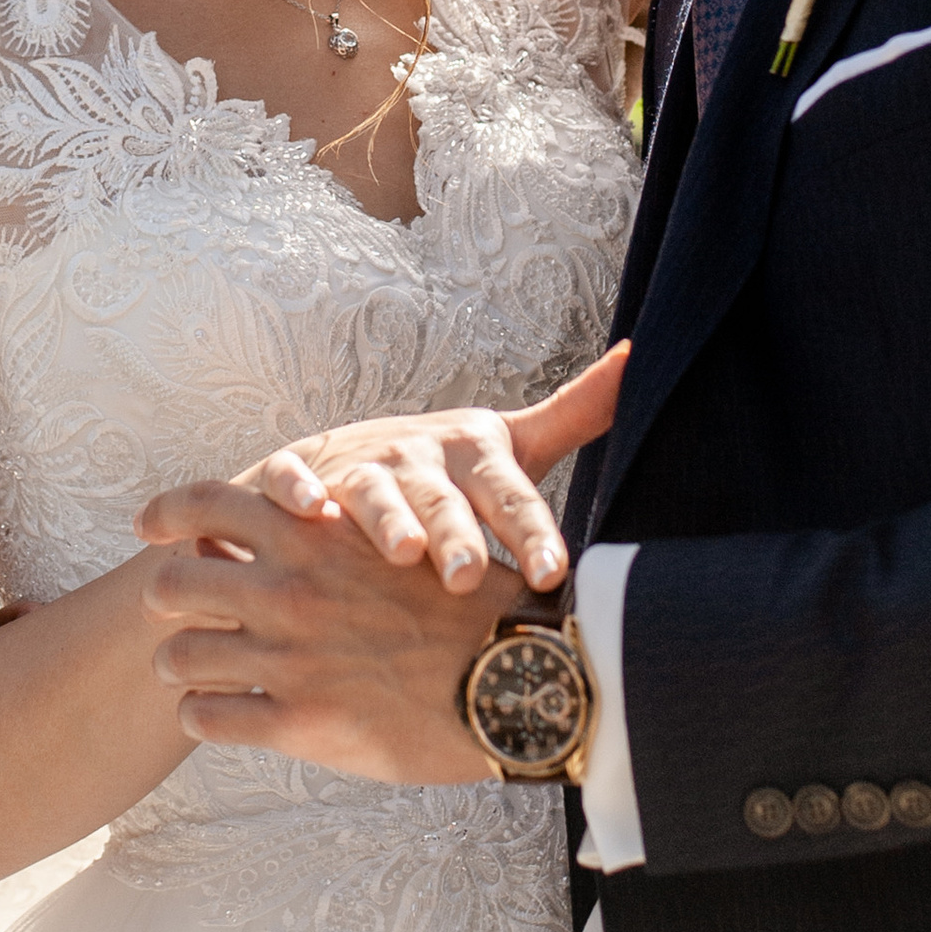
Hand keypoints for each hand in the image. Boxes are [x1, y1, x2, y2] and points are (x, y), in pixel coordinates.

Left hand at [132, 486, 506, 784]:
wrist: (524, 676)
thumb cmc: (480, 606)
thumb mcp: (416, 531)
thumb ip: (353, 525)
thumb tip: (320, 512)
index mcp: (317, 533)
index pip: (211, 502)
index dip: (169, 512)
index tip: (148, 525)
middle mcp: (289, 589)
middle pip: (173, 585)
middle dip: (166, 600)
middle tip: (172, 615)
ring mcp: (288, 658)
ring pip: (179, 657)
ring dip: (179, 665)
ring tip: (189, 674)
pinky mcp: (298, 722)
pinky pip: (207, 717)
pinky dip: (204, 715)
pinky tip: (222, 716)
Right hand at [237, 345, 626, 593]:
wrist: (335, 467)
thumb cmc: (438, 471)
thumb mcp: (507, 442)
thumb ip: (574, 412)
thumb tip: (638, 356)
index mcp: (471, 454)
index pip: (509, 491)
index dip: (530, 529)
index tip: (551, 572)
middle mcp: (416, 455)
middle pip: (442, 496)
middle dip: (457, 534)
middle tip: (467, 575)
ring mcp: (354, 464)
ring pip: (373, 491)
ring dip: (387, 520)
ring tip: (404, 552)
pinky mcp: (295, 472)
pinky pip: (291, 477)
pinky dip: (295, 490)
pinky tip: (305, 510)